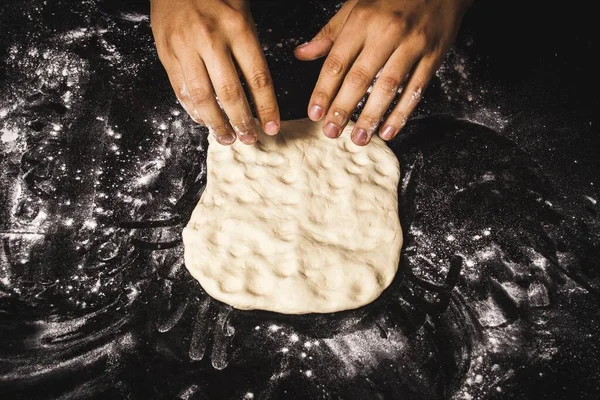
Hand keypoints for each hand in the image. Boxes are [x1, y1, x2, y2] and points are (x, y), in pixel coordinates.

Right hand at [150, 0, 279, 144]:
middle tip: (250, 139)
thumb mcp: (242, 14)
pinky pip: (182, 90)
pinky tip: (205, 121)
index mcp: (237, 28)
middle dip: (242, 122)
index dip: (267, 107)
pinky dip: (194, 110)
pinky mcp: (166, 53)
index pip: (257, 77)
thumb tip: (259, 94)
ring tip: (227, 138)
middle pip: (230, 93)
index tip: (273, 127)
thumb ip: (249, 51)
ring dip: (217, 124)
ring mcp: (185, 47)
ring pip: (203, 97)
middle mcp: (210, 39)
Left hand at [295, 0, 472, 145]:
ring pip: (387, 87)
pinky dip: (401, 114)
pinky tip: (388, 131)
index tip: (315, 113)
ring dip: (370, 117)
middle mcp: (386, 33)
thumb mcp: (356, 6)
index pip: (337, 62)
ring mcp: (412, 45)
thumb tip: (302, 54)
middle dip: (343, 108)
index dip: (324, 91)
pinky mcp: (433, 56)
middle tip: (331, 132)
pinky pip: (415, 89)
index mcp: (362, 20)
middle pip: (360, 78)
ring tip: (358, 138)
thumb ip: (330, 33)